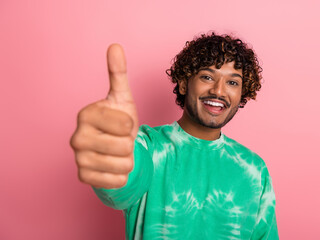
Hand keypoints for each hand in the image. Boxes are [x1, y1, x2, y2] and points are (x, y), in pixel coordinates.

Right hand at [70, 44, 137, 188]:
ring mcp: (78, 159)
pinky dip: (123, 175)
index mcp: (86, 114)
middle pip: (124, 146)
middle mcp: (76, 137)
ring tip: (118, 153)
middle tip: (120, 141)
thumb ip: (118, 74)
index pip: (126, 124)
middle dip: (130, 144)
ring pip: (123, 165)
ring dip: (128, 160)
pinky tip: (113, 167)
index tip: (122, 124)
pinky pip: (117, 181)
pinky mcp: (83, 178)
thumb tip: (115, 46)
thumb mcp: (122, 98)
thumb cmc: (119, 123)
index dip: (131, 125)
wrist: (114, 150)